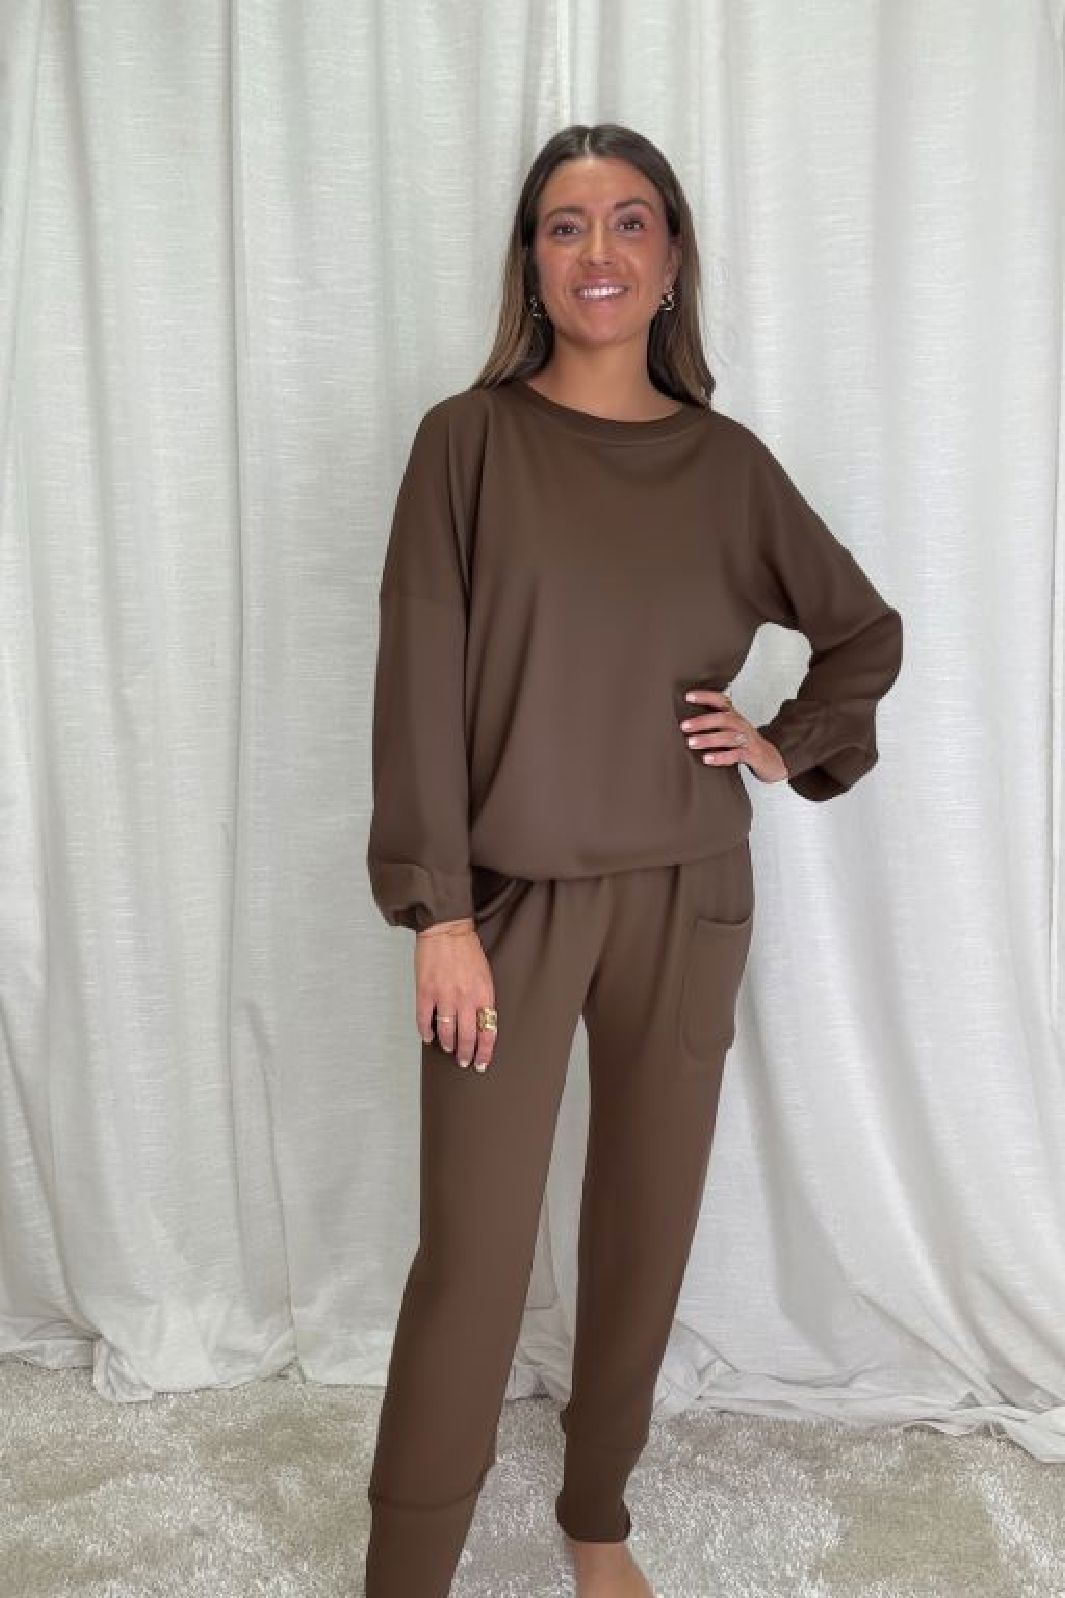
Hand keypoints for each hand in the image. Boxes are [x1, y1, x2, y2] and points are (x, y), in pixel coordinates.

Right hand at [414, 918, 498, 1071]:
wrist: (447, 929)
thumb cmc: (467, 949)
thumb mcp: (485, 975)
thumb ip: (483, 999)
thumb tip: (480, 1022)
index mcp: (484, 994)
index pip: (488, 1031)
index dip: (485, 1051)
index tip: (482, 1062)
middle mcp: (465, 998)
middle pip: (467, 1037)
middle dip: (466, 1054)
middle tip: (464, 1061)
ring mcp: (444, 996)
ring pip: (447, 1032)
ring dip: (448, 1045)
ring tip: (448, 1049)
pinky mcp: (425, 991)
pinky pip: (425, 1019)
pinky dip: (426, 1031)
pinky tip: (428, 1036)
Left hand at [678, 689, 788, 782]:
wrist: (770, 760)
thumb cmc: (744, 744)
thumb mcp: (730, 730)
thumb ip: (714, 725)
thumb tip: (686, 723)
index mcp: (735, 717)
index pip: (722, 701)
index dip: (706, 696)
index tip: (688, 696)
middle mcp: (742, 726)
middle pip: (724, 718)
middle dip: (703, 721)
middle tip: (684, 726)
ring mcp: (748, 740)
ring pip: (729, 737)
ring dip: (708, 739)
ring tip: (691, 743)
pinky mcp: (752, 756)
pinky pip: (737, 755)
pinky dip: (721, 757)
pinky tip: (707, 759)